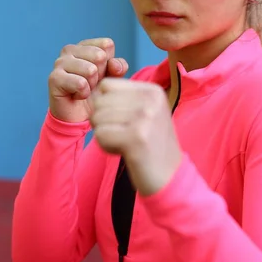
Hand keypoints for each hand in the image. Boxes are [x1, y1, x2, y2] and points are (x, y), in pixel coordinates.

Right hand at [48, 38, 128, 122]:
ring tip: (83, 89)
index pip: (107, 45)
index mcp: (84, 45)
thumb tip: (114, 65)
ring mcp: (59, 62)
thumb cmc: (95, 92)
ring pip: (90, 70)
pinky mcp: (54, 78)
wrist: (78, 116)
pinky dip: (83, 94)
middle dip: (100, 75)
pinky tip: (76, 96)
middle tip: (91, 84)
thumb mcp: (112, 77)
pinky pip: (80, 83)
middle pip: (99, 56)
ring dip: (92, 85)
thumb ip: (118, 66)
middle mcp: (69, 49)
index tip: (101, 74)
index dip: (109, 64)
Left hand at [90, 78, 182, 195]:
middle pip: (99, 101)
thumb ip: (124, 99)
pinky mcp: (136, 137)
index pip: (107, 85)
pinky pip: (100, 135)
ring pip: (97, 118)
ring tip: (125, 144)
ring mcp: (144, 118)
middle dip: (103, 121)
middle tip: (123, 136)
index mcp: (152, 90)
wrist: (170, 176)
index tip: (121, 120)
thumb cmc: (151, 145)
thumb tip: (92, 94)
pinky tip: (124, 152)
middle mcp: (150, 100)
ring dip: (105, 135)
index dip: (104, 104)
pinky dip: (106, 146)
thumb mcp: (145, 113)